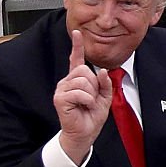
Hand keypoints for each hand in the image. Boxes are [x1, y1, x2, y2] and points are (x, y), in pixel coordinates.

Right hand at [54, 30, 112, 164]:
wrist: (84, 134)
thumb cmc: (91, 117)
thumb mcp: (104, 98)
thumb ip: (105, 84)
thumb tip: (102, 72)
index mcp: (77, 80)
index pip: (76, 59)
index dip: (77, 46)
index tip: (77, 32)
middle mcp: (67, 81)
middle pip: (84, 70)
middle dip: (94, 85)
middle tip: (92, 99)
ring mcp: (62, 89)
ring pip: (83, 80)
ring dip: (91, 94)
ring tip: (87, 104)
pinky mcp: (60, 98)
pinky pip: (80, 92)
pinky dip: (87, 100)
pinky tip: (83, 107)